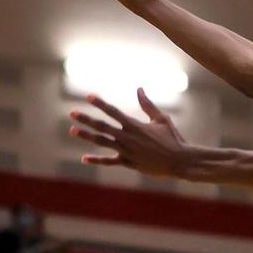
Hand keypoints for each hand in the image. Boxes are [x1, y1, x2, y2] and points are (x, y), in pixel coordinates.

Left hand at [71, 89, 188, 177]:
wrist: (180, 161)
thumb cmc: (173, 138)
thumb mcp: (161, 119)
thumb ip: (147, 105)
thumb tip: (139, 89)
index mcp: (135, 125)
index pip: (113, 111)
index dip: (100, 103)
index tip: (88, 96)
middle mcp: (128, 137)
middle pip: (102, 126)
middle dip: (86, 119)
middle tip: (72, 113)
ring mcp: (127, 151)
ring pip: (102, 142)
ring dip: (86, 136)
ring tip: (72, 130)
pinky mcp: (129, 163)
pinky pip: (110, 161)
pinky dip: (97, 160)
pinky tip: (84, 158)